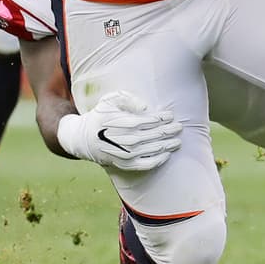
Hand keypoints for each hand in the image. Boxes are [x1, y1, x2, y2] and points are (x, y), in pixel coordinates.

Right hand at [57, 91, 181, 171]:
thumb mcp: (109, 100)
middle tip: (179, 127)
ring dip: (168, 145)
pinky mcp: (126, 164)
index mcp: (124, 122)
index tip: (170, 115)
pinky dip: (159, 160)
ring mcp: (127, 153)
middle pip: (155, 134)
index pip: (150, 121)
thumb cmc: (101, 115)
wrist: (85, 138)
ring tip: (178, 140)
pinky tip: (167, 155)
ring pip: (154, 149)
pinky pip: (146, 164)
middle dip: (169, 130)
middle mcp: (127, 139)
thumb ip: (127, 98)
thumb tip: (145, 107)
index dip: (163, 118)